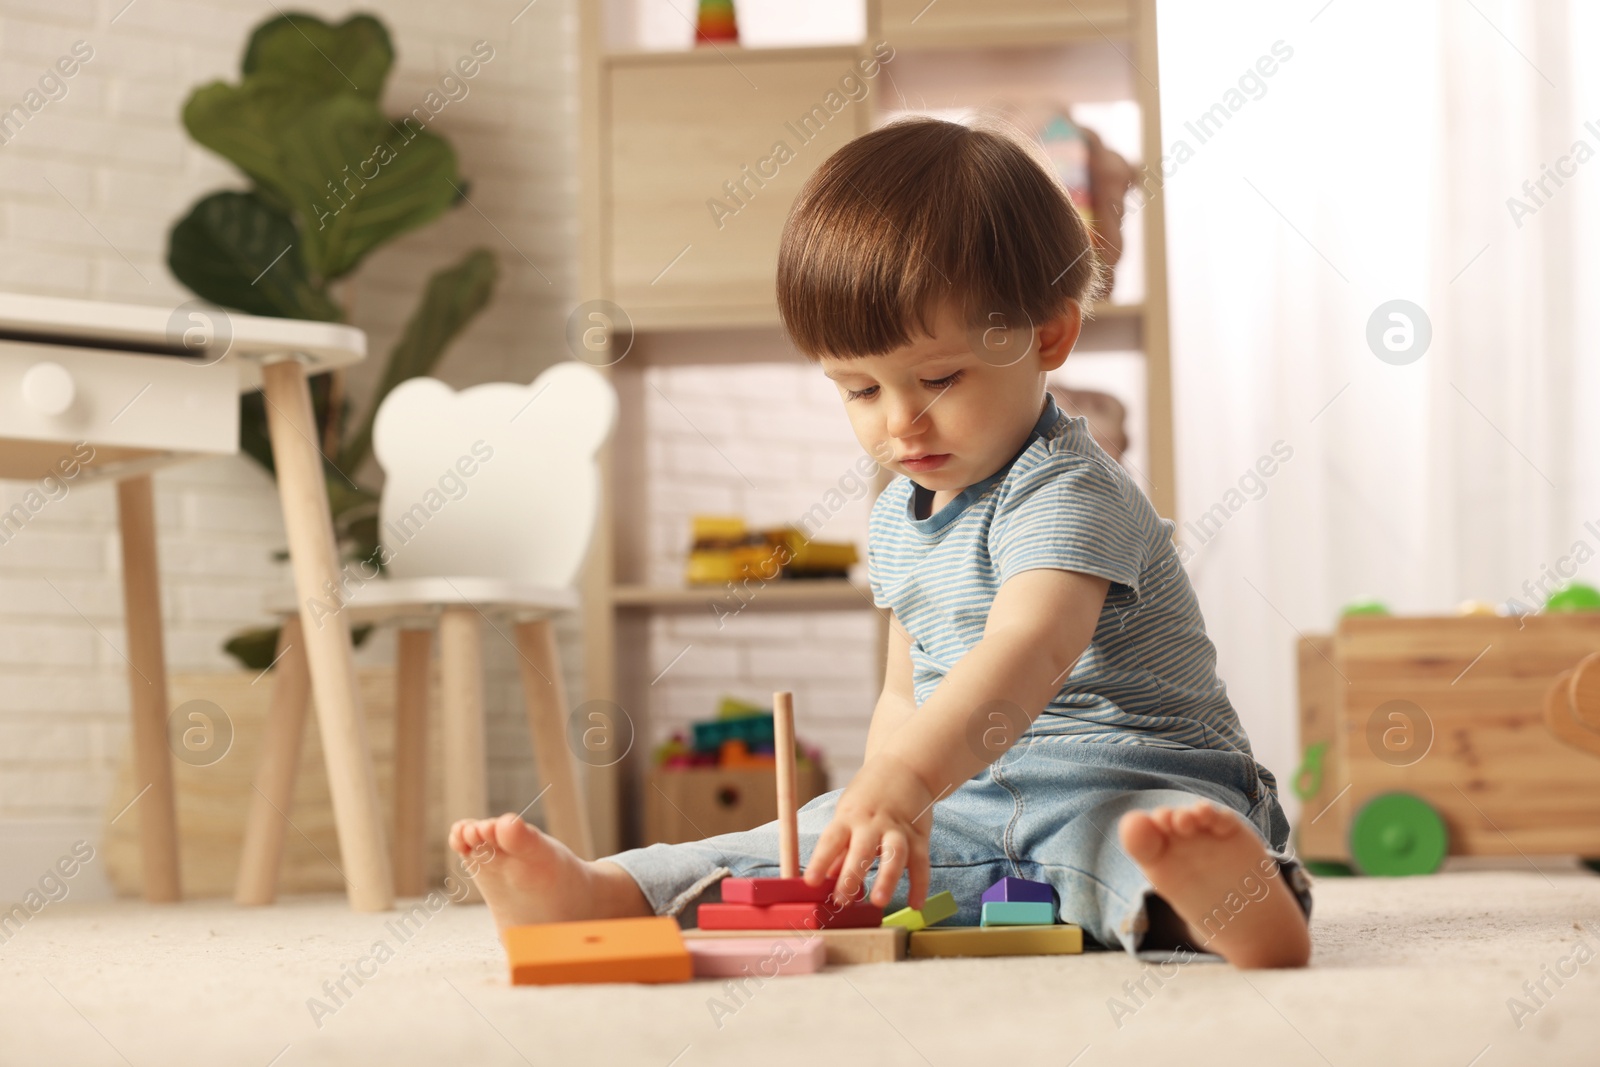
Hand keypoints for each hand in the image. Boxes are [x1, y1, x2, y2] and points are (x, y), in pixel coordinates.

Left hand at [804, 752, 937, 909]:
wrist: (905, 768)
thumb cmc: (868, 797)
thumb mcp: (847, 814)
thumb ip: (840, 848)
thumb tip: (825, 880)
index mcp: (849, 817)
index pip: (831, 840)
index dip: (820, 861)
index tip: (811, 882)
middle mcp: (872, 823)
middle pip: (861, 850)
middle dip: (851, 876)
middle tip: (842, 901)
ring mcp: (898, 829)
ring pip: (894, 855)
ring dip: (886, 878)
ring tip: (879, 901)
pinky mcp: (919, 835)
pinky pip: (921, 863)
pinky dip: (920, 884)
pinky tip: (916, 904)